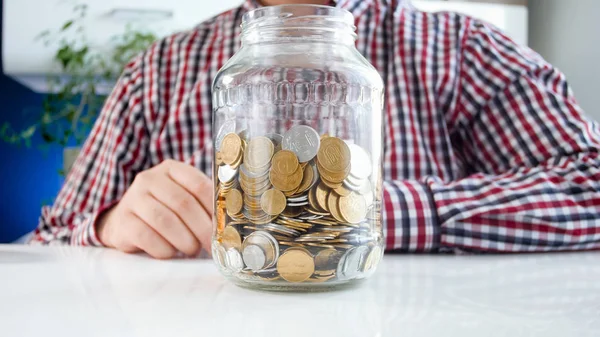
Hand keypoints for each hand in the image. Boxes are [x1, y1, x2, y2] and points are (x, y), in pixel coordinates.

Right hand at [96, 159, 212, 258]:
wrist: (124, 223)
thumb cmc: (165, 212)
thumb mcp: (183, 199)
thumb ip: (203, 205)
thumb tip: (228, 226)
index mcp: (171, 169)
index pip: (199, 185)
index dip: (214, 209)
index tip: (223, 228)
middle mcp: (150, 179)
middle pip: (183, 204)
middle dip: (202, 229)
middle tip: (211, 245)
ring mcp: (133, 198)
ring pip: (165, 221)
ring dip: (185, 241)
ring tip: (192, 249)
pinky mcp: (123, 221)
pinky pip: (147, 237)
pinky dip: (164, 249)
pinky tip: (171, 253)